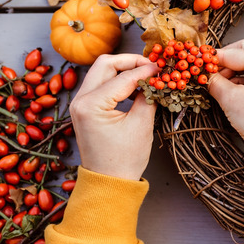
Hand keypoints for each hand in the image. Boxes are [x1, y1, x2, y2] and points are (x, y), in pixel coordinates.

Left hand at [70, 54, 159, 180]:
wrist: (108, 182)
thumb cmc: (124, 159)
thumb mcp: (141, 124)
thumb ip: (148, 95)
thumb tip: (156, 77)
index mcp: (91, 105)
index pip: (123, 77)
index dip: (146, 70)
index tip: (163, 67)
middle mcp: (80, 100)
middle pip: (105, 64)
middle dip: (131, 61)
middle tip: (152, 65)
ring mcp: (80, 103)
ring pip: (102, 71)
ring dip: (124, 69)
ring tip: (146, 75)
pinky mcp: (85, 107)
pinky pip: (101, 83)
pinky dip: (118, 80)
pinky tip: (135, 86)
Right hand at [208, 38, 243, 165]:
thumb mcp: (231, 100)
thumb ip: (215, 82)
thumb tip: (205, 75)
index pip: (233, 53)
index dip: (213, 59)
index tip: (198, 63)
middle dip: (225, 61)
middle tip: (209, 72)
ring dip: (233, 72)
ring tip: (218, 85)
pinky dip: (243, 81)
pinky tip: (231, 91)